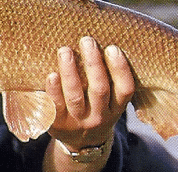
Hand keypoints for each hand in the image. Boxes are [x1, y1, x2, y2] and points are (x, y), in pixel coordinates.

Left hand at [45, 36, 133, 150]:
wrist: (80, 143)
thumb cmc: (96, 107)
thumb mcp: (110, 100)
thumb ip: (110, 76)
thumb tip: (102, 34)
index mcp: (116, 107)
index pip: (125, 88)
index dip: (120, 68)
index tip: (112, 47)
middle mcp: (99, 116)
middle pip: (99, 90)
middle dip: (93, 63)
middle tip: (87, 40)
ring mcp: (78, 121)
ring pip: (75, 96)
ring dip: (70, 72)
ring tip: (65, 50)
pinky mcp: (57, 124)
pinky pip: (54, 106)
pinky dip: (53, 89)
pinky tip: (51, 74)